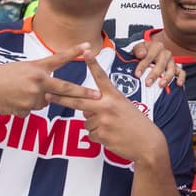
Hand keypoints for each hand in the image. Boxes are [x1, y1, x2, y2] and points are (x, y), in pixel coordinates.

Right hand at [0, 43, 99, 116]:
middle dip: (83, 92)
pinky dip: (23, 107)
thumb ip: (37, 78)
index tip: (88, 46)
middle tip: (97, 95)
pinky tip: (11, 101)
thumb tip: (48, 94)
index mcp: (36, 67)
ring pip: (43, 102)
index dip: (75, 52)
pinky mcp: (27, 109)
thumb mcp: (19, 69)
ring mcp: (33, 96)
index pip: (59, 58)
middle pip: (65, 88)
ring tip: (15, 93)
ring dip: (34, 100)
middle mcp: (38, 81)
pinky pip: (31, 110)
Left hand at [51, 52, 166, 163]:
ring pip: (86, 121)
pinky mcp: (101, 135)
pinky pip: (90, 134)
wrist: (148, 143)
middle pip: (78, 101)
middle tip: (47, 95)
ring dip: (94, 125)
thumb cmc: (136, 124)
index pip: (101, 77)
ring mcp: (103, 121)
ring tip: (112, 127)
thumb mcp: (123, 107)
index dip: (93, 63)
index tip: (86, 52)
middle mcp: (107, 106)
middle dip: (60, 98)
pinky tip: (112, 136)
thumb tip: (85, 109)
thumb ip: (104, 104)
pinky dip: (98, 136)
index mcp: (114, 96)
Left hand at [130, 39, 182, 87]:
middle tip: (148, 83)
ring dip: (167, 78)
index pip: (149, 56)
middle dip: (154, 74)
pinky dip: (181, 78)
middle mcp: (166, 53)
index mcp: (156, 46)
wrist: (150, 51)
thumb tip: (142, 54)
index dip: (143, 66)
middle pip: (161, 64)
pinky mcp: (176, 67)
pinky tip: (178, 84)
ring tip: (161, 85)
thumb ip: (138, 50)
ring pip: (171, 69)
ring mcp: (172, 61)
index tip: (137, 74)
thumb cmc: (143, 51)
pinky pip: (181, 72)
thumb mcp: (138, 47)